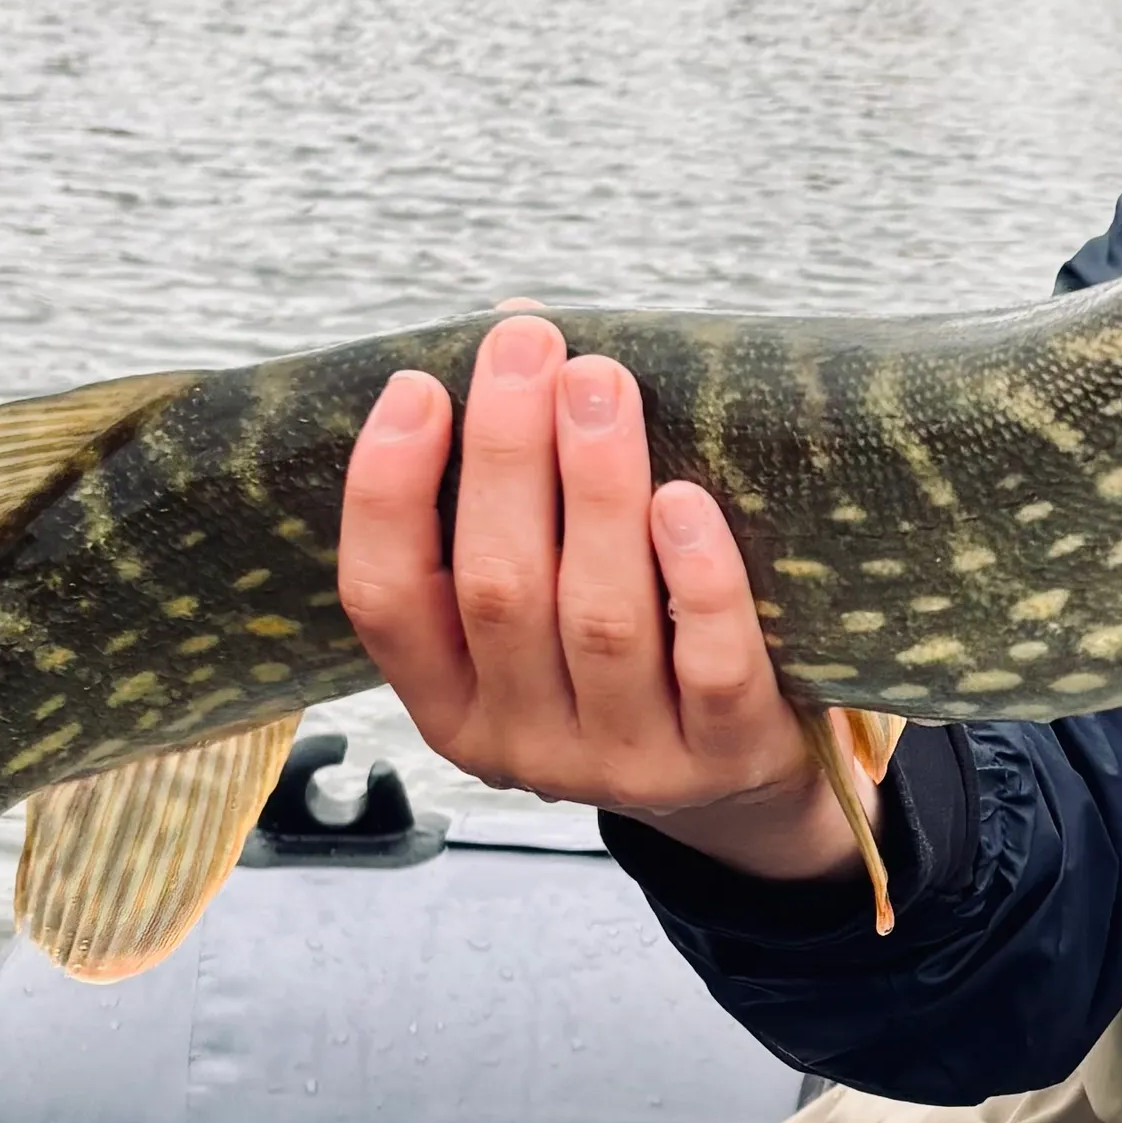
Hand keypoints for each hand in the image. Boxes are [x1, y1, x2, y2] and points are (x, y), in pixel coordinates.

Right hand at [334, 318, 856, 882]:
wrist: (738, 786)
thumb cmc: (629, 656)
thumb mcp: (543, 610)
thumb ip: (514, 505)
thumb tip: (518, 336)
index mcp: (450, 702)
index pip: (383, 600)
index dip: (386, 493)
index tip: (415, 387)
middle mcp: (522, 742)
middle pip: (499, 589)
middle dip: (507, 454)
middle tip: (528, 345)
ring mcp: (622, 760)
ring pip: (599, 618)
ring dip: (598, 488)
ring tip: (601, 384)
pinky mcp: (721, 758)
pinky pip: (708, 666)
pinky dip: (695, 577)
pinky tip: (685, 501)